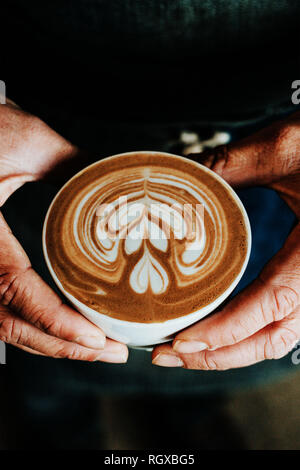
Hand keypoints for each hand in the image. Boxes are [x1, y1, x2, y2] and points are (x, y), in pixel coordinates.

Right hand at [0, 101, 127, 361]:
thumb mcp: (25, 139)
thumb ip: (72, 166)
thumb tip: (118, 187)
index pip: (13, 289)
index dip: (55, 321)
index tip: (97, 337)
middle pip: (7, 323)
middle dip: (60, 345)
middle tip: (109, 351)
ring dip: (47, 342)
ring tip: (93, 348)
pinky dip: (30, 325)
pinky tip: (60, 329)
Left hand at [152, 112, 299, 369]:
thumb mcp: (285, 146)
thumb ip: (231, 163)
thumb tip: (182, 174)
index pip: (273, 303)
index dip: (227, 330)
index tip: (182, 342)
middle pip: (273, 338)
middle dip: (218, 355)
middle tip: (168, 355)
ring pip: (279, 336)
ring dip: (230, 351)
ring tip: (184, 351)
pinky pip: (282, 319)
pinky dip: (247, 334)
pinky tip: (216, 329)